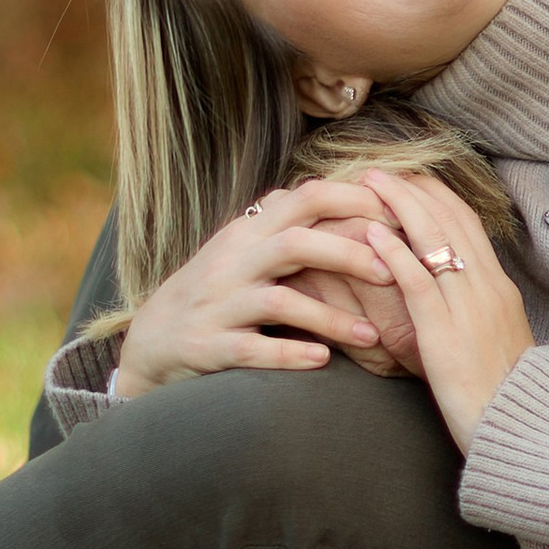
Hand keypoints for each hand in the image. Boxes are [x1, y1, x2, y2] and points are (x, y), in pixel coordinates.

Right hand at [113, 178, 415, 397]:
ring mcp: (217, 305)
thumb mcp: (239, 250)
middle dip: (351, 255)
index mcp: (248, 233)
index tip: (399, 218)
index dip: (355, 201)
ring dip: (330, 317)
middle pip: (296, 244)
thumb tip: (322, 187)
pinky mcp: (207, 346)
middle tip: (397, 274)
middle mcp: (232, 262)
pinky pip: (251, 348)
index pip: (305, 197)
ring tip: (372, 336)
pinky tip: (322, 360)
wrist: (148, 343)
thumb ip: (279, 223)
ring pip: (278, 301)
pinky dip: (288, 353)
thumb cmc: (211, 293)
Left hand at [359, 168, 533, 452]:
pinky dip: (395, 252)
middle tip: (382, 170)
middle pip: (451, 222)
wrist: (524, 432)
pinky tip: (372, 232)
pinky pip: (419, 282)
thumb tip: (458, 300)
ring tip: (370, 184)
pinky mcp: (446, 334)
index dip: (438, 197)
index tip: (411, 179)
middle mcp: (488, 290)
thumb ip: (479, 316)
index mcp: (500, 290)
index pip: (469, 226)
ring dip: (400, 207)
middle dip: (415, 190)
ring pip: (435, 242)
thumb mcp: (497, 346)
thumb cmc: (507, 399)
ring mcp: (469, 309)